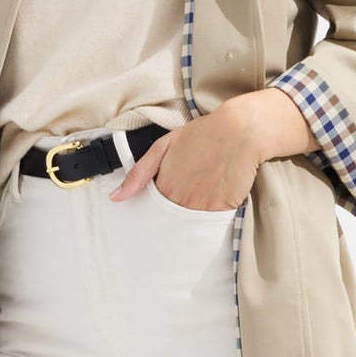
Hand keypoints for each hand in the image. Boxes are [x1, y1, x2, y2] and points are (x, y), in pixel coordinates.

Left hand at [109, 90, 314, 210]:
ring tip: (202, 200)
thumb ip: (138, 174)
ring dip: (192, 218)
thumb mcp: (164, 147)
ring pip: (190, 225)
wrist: (239, 131)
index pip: (153, 211)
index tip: (164, 206)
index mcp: (163, 186)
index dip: (158, 209)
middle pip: (170, 221)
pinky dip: (211, 218)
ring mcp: (201, 207)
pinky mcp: (223, 210)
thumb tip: (115, 197)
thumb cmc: (203, 134)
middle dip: (174, 217)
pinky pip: (211, 224)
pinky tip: (215, 203)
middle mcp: (179, 201)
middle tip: (183, 206)